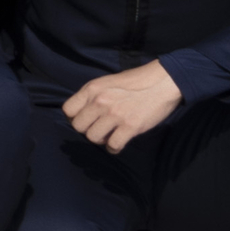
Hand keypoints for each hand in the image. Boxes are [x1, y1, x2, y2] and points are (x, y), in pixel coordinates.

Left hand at [62, 62, 181, 152]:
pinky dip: (114, 148)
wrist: (162, 82)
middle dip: (87, 130)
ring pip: (93, 138)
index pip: (68, 110)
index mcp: (92, 89)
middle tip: (99, 128)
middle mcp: (100, 101)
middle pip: (78, 127)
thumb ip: (92, 96)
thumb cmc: (135, 82)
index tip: (85, 120)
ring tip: (109, 135)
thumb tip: (82, 113)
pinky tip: (118, 142)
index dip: (74, 118)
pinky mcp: (130, 126)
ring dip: (101, 139)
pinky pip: (113, 145)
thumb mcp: (106, 83)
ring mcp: (115, 114)